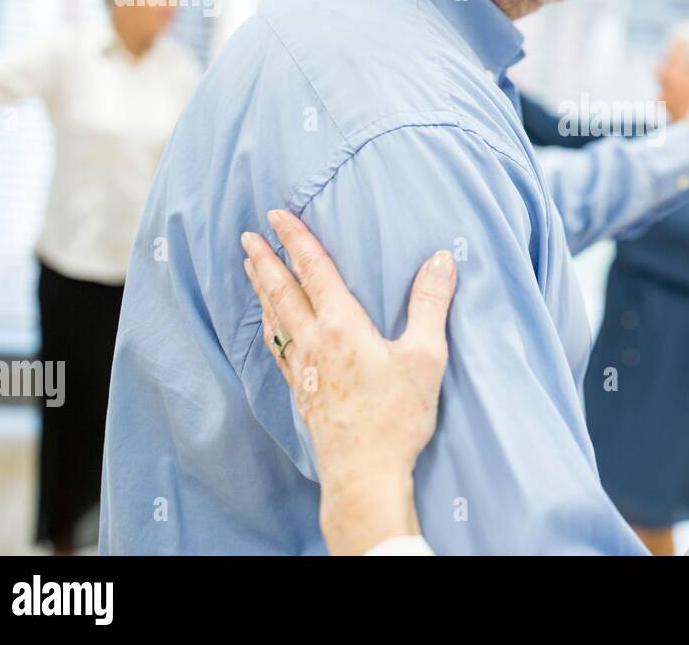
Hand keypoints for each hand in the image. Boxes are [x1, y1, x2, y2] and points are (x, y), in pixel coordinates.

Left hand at [241, 209, 455, 555]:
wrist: (363, 472)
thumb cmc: (395, 416)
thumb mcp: (425, 356)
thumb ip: (430, 304)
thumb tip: (440, 260)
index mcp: (341, 325)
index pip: (314, 270)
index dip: (295, 239)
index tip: (277, 216)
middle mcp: (314, 342)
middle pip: (282, 291)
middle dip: (265, 260)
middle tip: (248, 236)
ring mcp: (302, 369)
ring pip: (275, 318)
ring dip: (262, 289)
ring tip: (250, 269)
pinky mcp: (302, 392)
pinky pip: (278, 347)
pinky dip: (270, 326)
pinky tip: (271, 327)